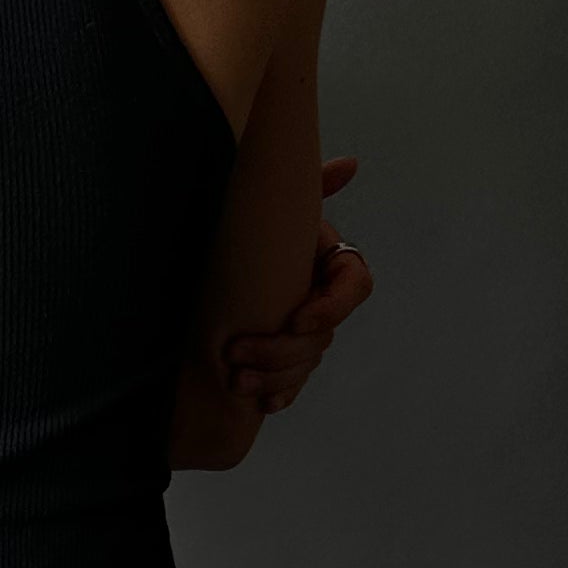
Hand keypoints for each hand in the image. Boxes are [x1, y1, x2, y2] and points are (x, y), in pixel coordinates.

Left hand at [222, 160, 371, 415]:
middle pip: (324, 335)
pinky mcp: (285, 359)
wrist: (212, 260)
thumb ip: (314, 186)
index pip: (355, 287)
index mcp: (331, 263)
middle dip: (283, 349)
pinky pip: (293, 384)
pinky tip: (261, 404)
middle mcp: (323, 300)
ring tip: (235, 380)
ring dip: (275, 377)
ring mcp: (306, 334)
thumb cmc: (250, 227)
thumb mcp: (278, 207)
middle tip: (238, 351)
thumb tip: (350, 164)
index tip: (295, 317)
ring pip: (307, 363)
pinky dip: (279, 394)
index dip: (329, 307)